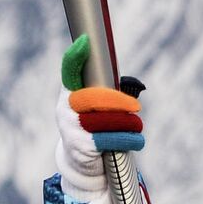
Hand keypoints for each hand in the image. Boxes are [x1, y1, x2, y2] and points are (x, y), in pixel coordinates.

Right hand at [54, 35, 143, 191]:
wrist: (82, 162)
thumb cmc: (94, 127)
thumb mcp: (95, 108)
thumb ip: (105, 92)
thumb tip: (131, 83)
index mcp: (70, 94)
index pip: (70, 72)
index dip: (75, 58)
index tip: (84, 42)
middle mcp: (66, 108)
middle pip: (96, 98)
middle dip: (120, 103)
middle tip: (136, 108)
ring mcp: (70, 127)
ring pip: (106, 120)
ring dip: (128, 124)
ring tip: (136, 127)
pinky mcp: (80, 146)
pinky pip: (109, 139)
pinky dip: (127, 140)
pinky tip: (136, 141)